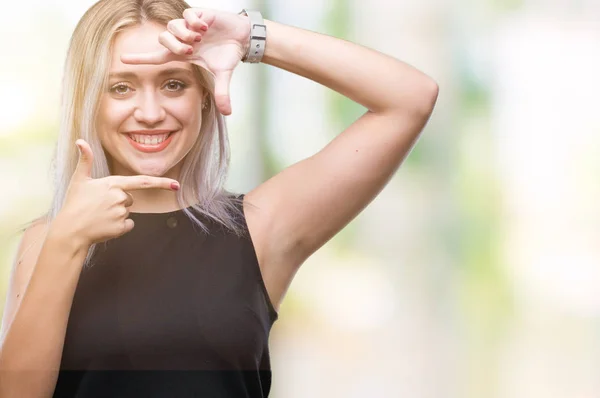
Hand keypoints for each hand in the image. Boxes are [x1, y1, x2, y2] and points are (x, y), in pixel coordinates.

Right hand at [53, 139, 179, 247]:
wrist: (69, 230)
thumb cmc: (74, 203)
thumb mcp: (79, 179)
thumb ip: (85, 160)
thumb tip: (80, 140)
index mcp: (113, 184)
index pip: (143, 181)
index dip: (162, 183)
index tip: (176, 185)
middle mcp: (120, 197)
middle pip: (131, 198)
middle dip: (119, 202)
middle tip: (99, 206)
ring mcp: (121, 213)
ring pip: (128, 211)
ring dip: (117, 213)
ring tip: (99, 215)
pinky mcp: (121, 227)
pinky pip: (128, 224)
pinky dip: (119, 226)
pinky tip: (105, 225)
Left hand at [121, 8, 250, 115]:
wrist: (242, 38)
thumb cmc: (228, 54)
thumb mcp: (223, 75)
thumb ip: (221, 93)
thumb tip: (227, 113)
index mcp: (184, 53)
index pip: (157, 56)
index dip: (140, 58)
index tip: (122, 60)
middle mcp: (183, 39)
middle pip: (164, 39)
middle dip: (174, 46)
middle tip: (190, 50)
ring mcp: (189, 26)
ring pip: (172, 26)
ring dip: (184, 34)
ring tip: (199, 38)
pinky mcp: (199, 14)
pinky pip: (187, 15)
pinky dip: (194, 22)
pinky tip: (205, 27)